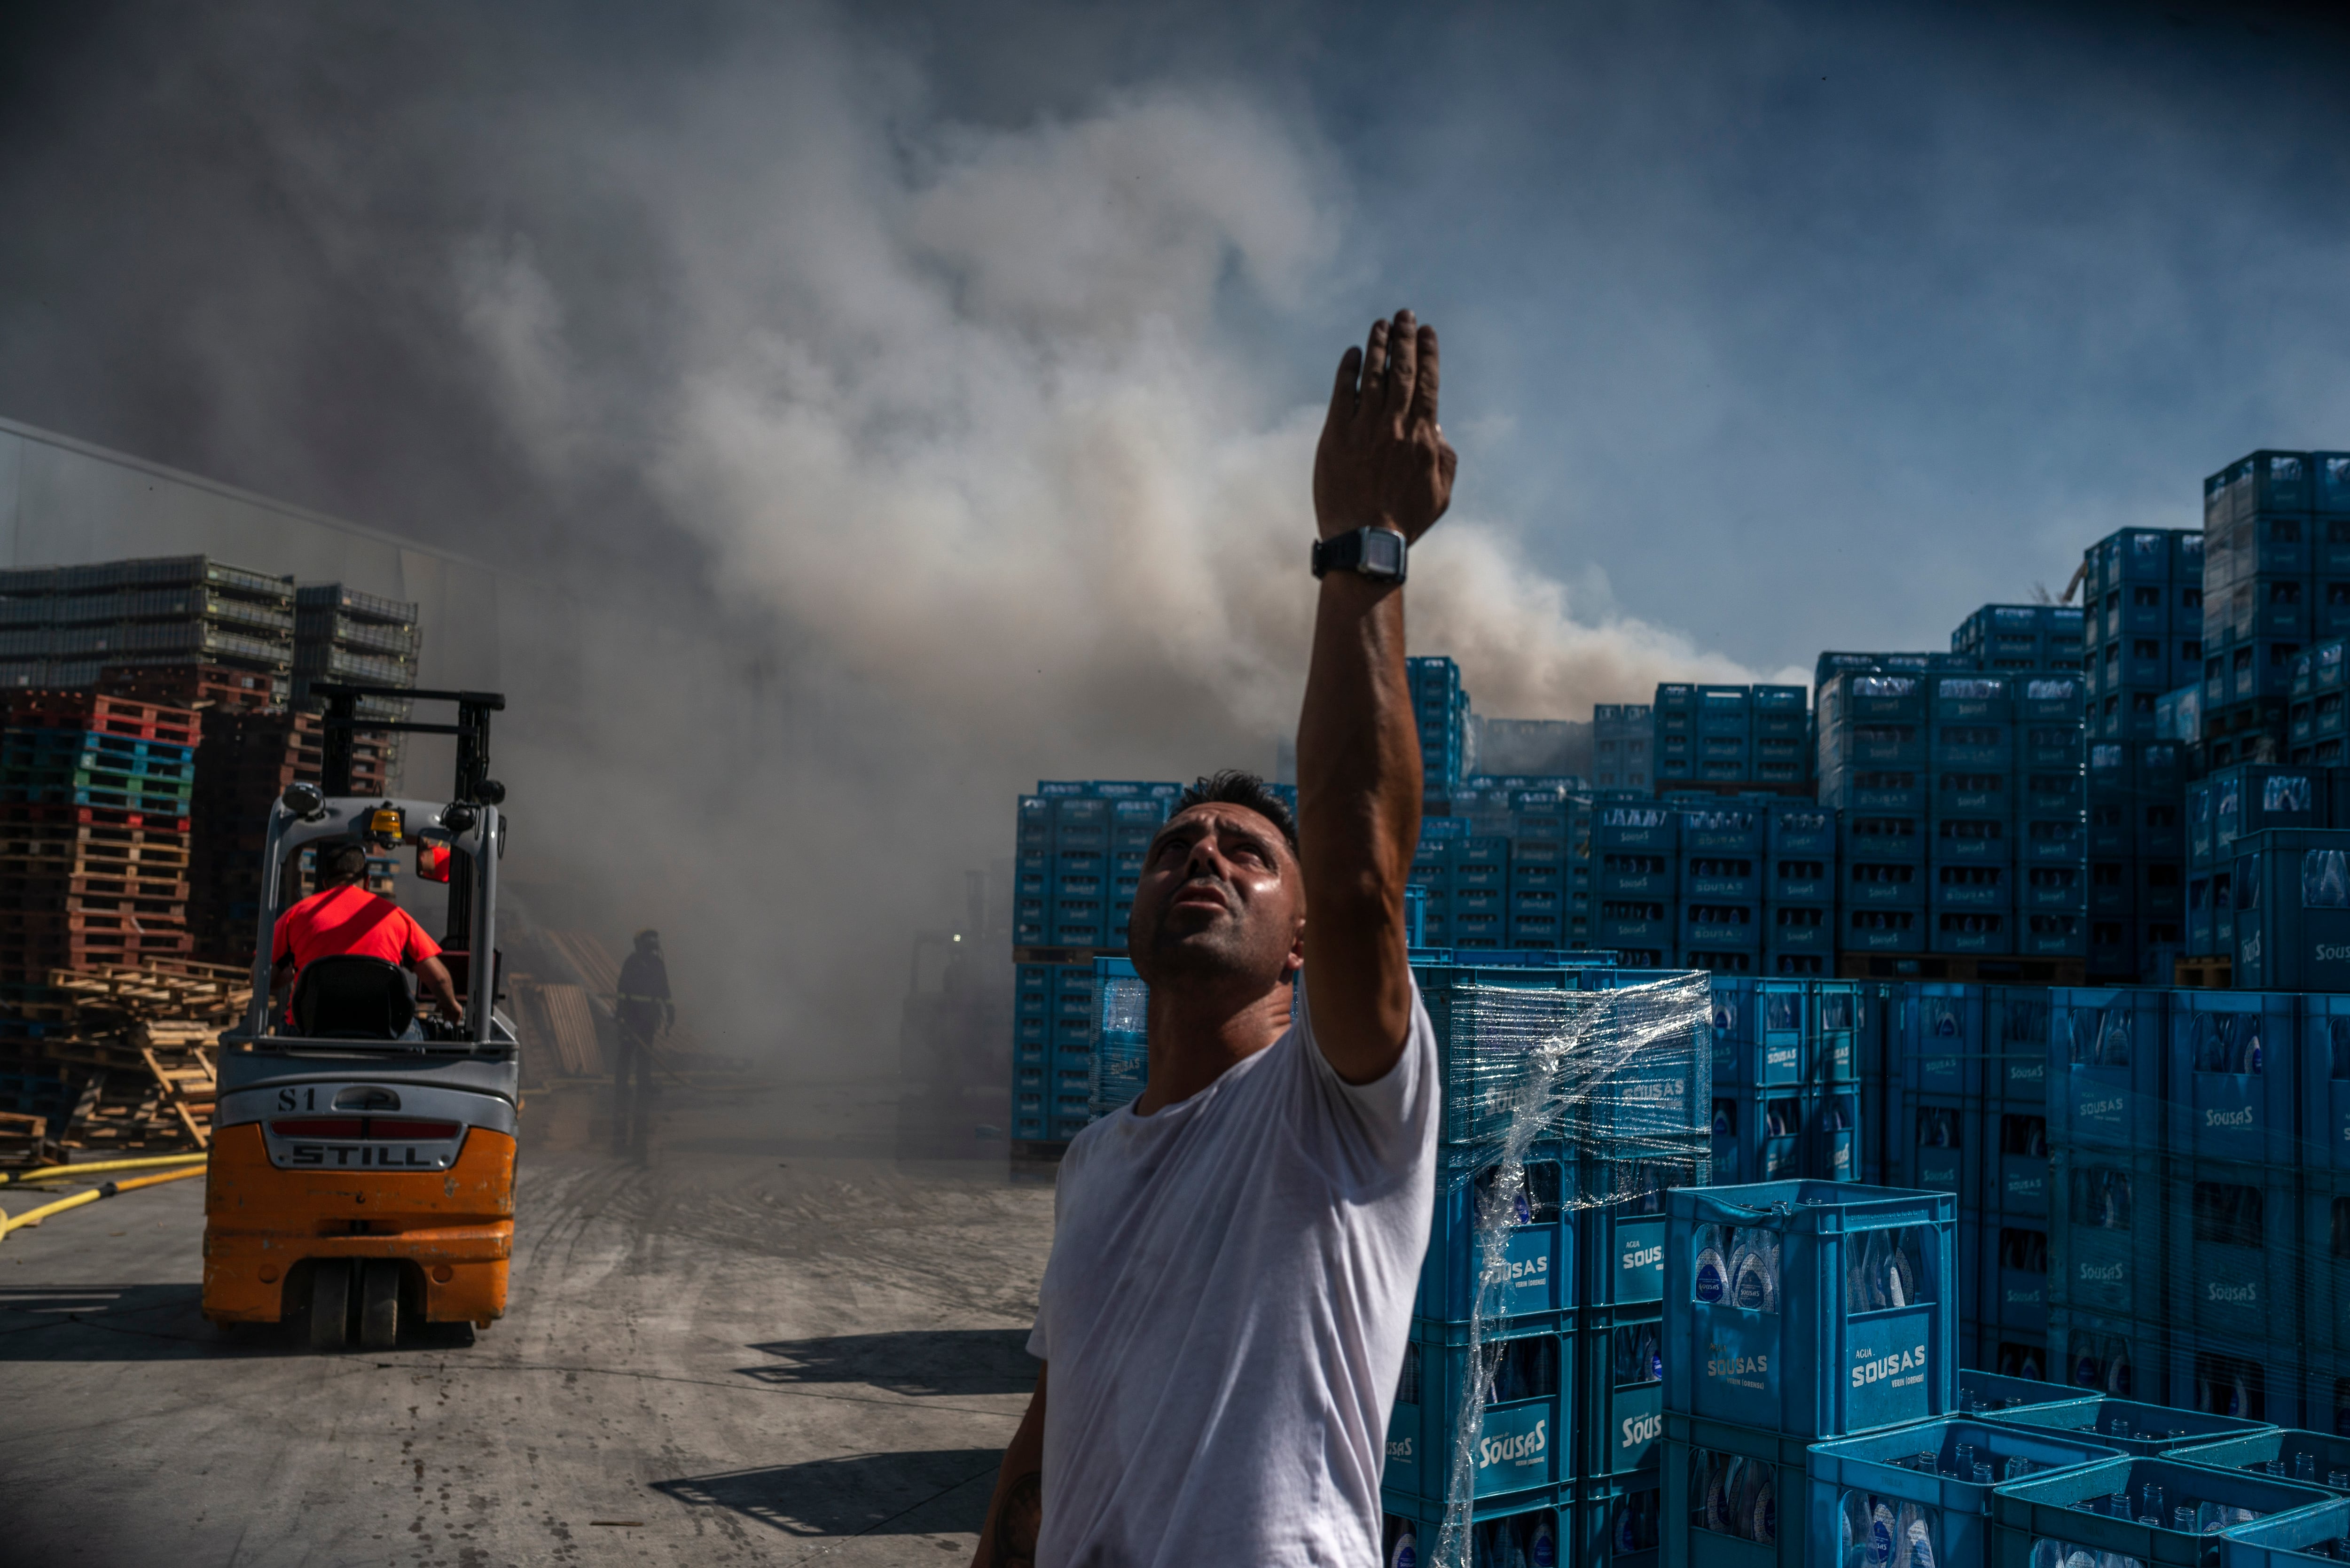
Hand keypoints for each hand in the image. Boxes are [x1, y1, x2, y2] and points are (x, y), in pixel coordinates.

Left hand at [1312, 308, 1457, 543]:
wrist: (1364, 543)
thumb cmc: (1405, 522)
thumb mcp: (1441, 491)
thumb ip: (1444, 455)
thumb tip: (1435, 424)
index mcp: (1423, 437)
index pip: (1427, 383)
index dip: (1428, 353)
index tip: (1427, 332)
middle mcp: (1394, 426)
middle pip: (1401, 371)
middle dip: (1404, 338)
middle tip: (1405, 314)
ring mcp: (1363, 429)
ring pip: (1373, 376)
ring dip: (1378, 346)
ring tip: (1381, 324)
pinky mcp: (1335, 437)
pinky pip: (1342, 394)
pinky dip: (1349, 371)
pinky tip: (1354, 354)